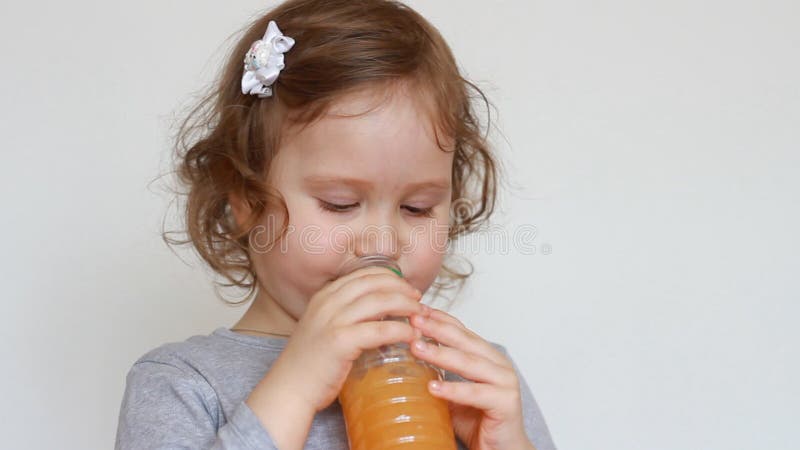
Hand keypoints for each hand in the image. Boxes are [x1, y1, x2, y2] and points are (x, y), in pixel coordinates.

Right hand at [272, 266, 423, 411]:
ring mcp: (333, 320)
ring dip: (407, 306)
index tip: (407, 287)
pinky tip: (412, 335)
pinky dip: (401, 330)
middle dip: (402, 288)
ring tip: (421, 315)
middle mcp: (328, 302)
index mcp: (324, 296)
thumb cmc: (311, 363)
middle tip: (419, 300)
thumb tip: (380, 311)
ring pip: (381, 301)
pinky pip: (380, 329)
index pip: (364, 274)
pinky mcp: (341, 341)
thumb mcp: (323, 327)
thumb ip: (345, 315)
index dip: (390, 277)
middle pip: (375, 283)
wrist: (289, 389)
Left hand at [409, 306, 535, 449]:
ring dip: (441, 354)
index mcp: (486, 356)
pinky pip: (476, 394)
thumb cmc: (478, 420)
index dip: (438, 319)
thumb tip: (402, 359)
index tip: (414, 310)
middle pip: (464, 340)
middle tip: (412, 320)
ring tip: (416, 348)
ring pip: (469, 363)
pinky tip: (432, 387)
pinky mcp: (507, 403)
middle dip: (436, 329)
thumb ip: (438, 373)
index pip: (460, 330)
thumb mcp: (451, 392)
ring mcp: (505, 382)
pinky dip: (454, 390)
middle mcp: (498, 364)